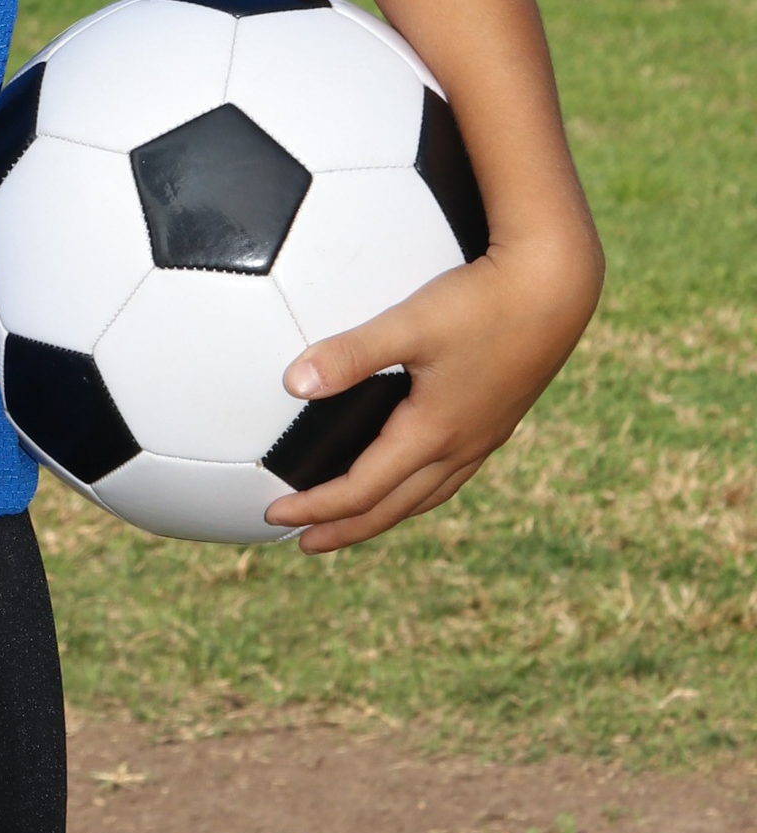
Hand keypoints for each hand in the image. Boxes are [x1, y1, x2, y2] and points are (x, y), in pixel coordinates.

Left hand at [262, 236, 596, 553]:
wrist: (556, 288)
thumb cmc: (481, 302)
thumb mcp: (410, 323)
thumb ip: (351, 353)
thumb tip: (292, 382)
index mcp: (434, 432)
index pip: (363, 489)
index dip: (317, 507)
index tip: (276, 515)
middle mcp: (461, 446)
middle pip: (394, 506)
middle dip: (347, 527)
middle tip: (306, 543)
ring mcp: (484, 436)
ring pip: (426, 495)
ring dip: (384, 514)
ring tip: (354, 522)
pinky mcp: (498, 419)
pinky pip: (450, 474)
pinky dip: (417, 489)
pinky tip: (410, 473)